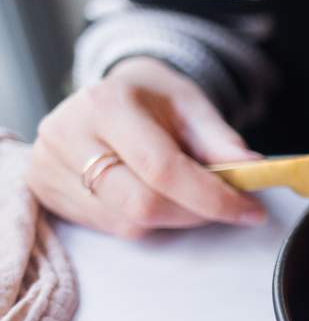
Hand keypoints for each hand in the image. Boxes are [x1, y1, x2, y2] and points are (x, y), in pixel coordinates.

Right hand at [27, 57, 266, 238]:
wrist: (108, 93)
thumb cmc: (153, 99)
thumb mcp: (192, 105)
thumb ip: (221, 141)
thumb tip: (253, 170)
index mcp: (106, 104)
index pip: (163, 169)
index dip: (212, 198)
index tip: (250, 210)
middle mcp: (68, 134)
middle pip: (142, 205)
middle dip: (193, 214)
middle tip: (224, 207)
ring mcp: (49, 165)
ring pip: (126, 223)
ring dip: (171, 220)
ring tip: (186, 194)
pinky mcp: (43, 189)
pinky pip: (107, 227)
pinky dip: (143, 221)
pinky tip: (153, 196)